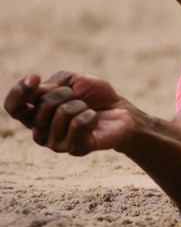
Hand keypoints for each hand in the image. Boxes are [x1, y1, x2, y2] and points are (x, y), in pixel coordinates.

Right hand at [4, 72, 136, 155]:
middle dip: (66, 93)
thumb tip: (36, 91)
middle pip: (43, 105)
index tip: (35, 77)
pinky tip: (94, 121)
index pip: (13, 106)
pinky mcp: (75, 149)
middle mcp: (40, 132)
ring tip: (87, 110)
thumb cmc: (94, 96)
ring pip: (63, 112)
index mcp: (34, 114)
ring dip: (81, 105)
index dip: (19, 91)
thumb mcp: (72, 80)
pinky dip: (91, 116)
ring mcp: (56, 143)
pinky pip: (78, 124)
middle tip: (78, 98)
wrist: (121, 111)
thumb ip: (52, 84)